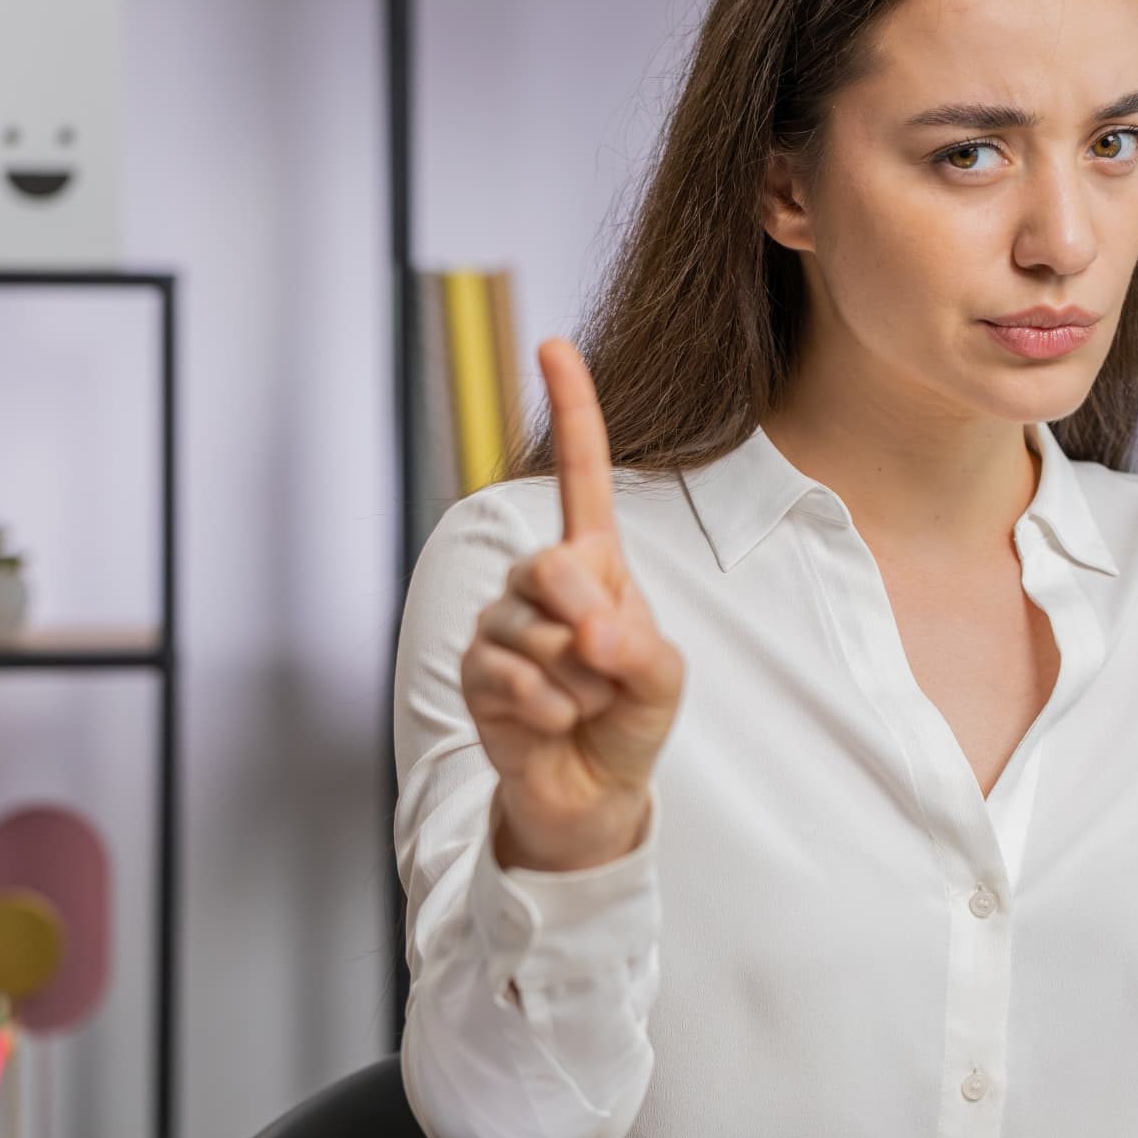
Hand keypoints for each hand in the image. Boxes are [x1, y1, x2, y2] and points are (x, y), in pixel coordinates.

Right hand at [461, 337, 685, 872]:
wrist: (590, 793)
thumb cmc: (628, 720)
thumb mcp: (661, 678)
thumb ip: (639, 646)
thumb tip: (589, 627)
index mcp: (596, 562)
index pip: (579, 475)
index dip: (571, 410)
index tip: (553, 345)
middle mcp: (542, 582)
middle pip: (551, 565)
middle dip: (588, 620)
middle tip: (607, 663)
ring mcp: (503, 624)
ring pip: (535, 634)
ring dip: (577, 683)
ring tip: (583, 704)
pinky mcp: (476, 671)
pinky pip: (513, 679)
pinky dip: (549, 711)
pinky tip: (553, 725)